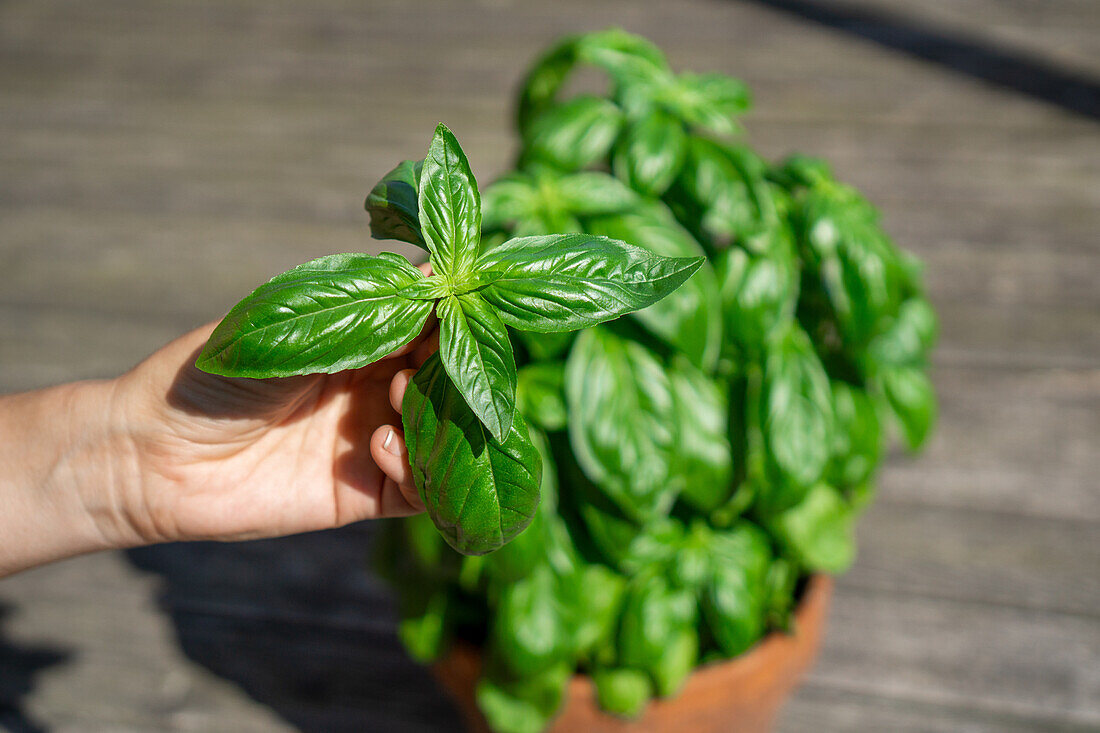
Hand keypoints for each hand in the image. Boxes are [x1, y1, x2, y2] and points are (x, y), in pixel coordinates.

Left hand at [111, 317, 436, 545]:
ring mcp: (370, 441)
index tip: (460, 304)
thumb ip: (364, 307)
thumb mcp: (292, 327)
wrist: (153, 454)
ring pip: (443, 434)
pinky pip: (418, 490)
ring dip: (440, 415)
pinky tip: (379, 444)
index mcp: (358, 341)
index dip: (448, 317)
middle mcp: (372, 390)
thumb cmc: (212, 376)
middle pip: (444, 379)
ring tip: (402, 395)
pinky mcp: (361, 493)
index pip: (426, 327)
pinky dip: (417, 468)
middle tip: (432, 355)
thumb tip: (432, 269)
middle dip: (450, 365)